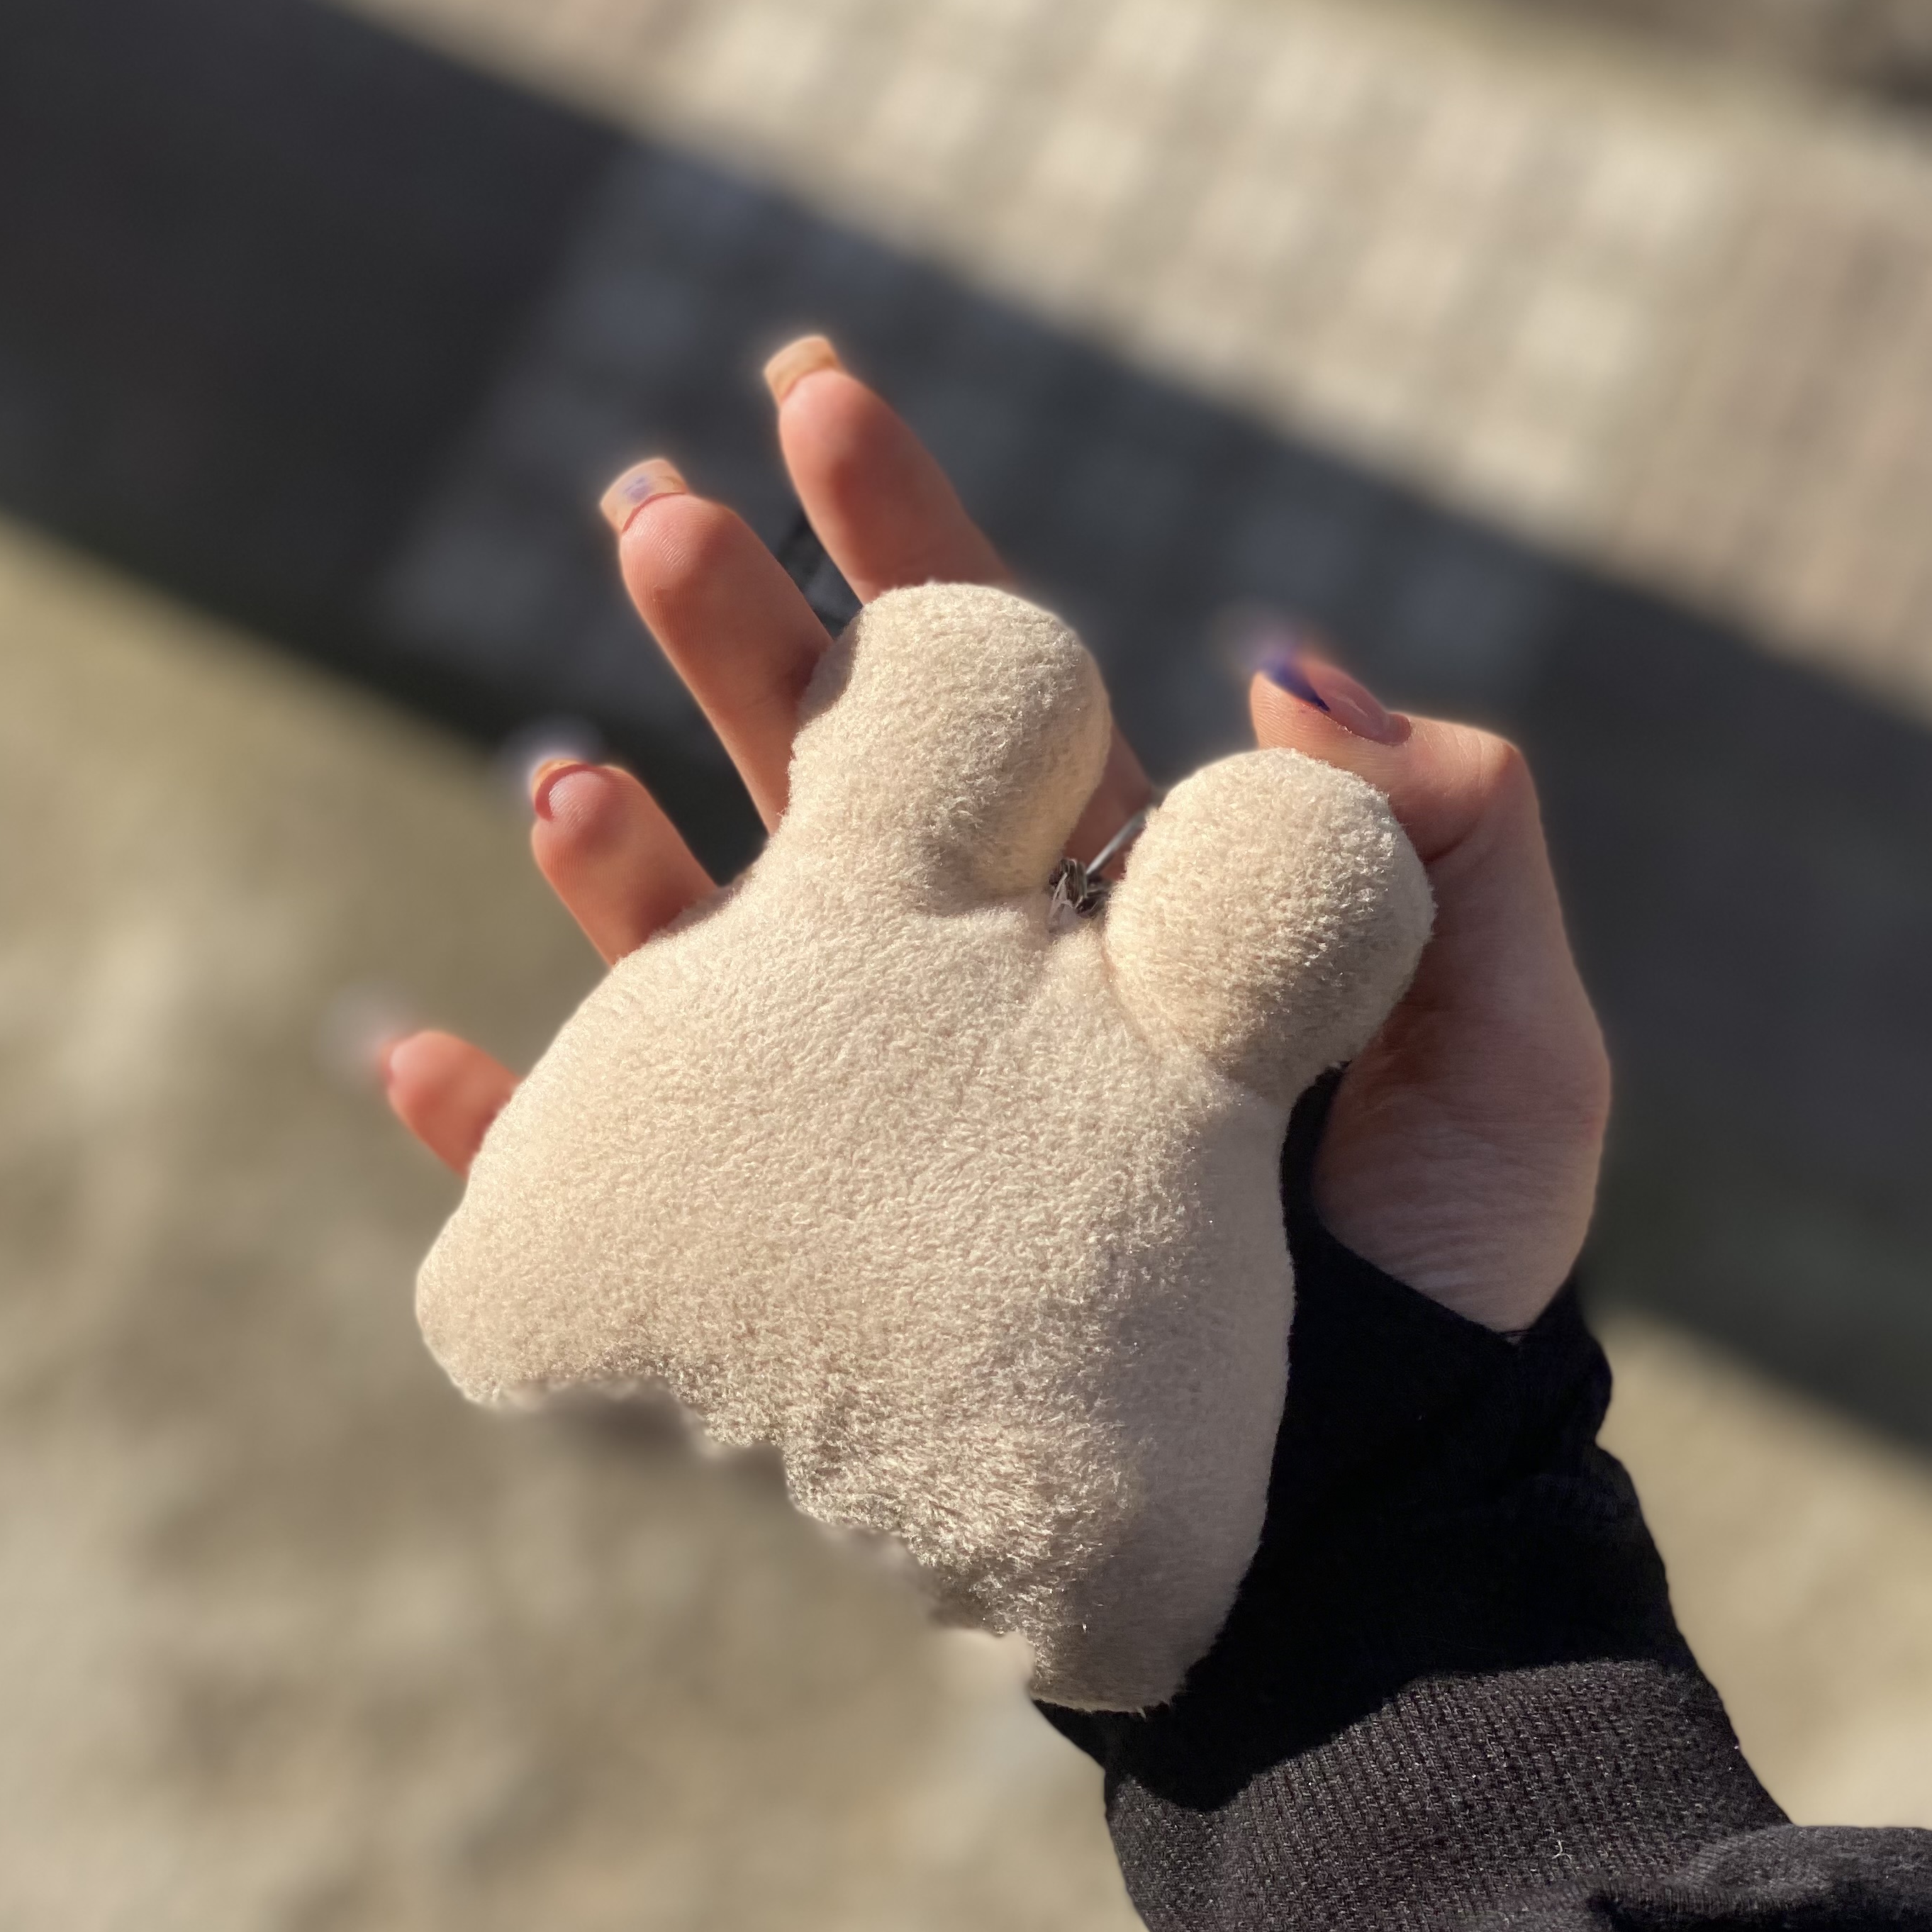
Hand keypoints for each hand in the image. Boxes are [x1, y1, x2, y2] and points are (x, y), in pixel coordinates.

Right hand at [386, 340, 1606, 1334]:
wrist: (1370, 1527)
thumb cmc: (1448, 1300)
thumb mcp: (1513, 1054)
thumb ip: (1450, 841)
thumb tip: (1281, 657)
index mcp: (1125, 926)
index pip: (1001, 705)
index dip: (910, 550)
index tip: (818, 404)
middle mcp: (994, 1008)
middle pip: (833, 793)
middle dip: (739, 650)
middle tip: (642, 512)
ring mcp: (899, 1135)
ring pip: (721, 969)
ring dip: (622, 868)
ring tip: (552, 774)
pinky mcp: (827, 1274)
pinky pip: (636, 1187)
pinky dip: (517, 1130)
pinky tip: (419, 1064)